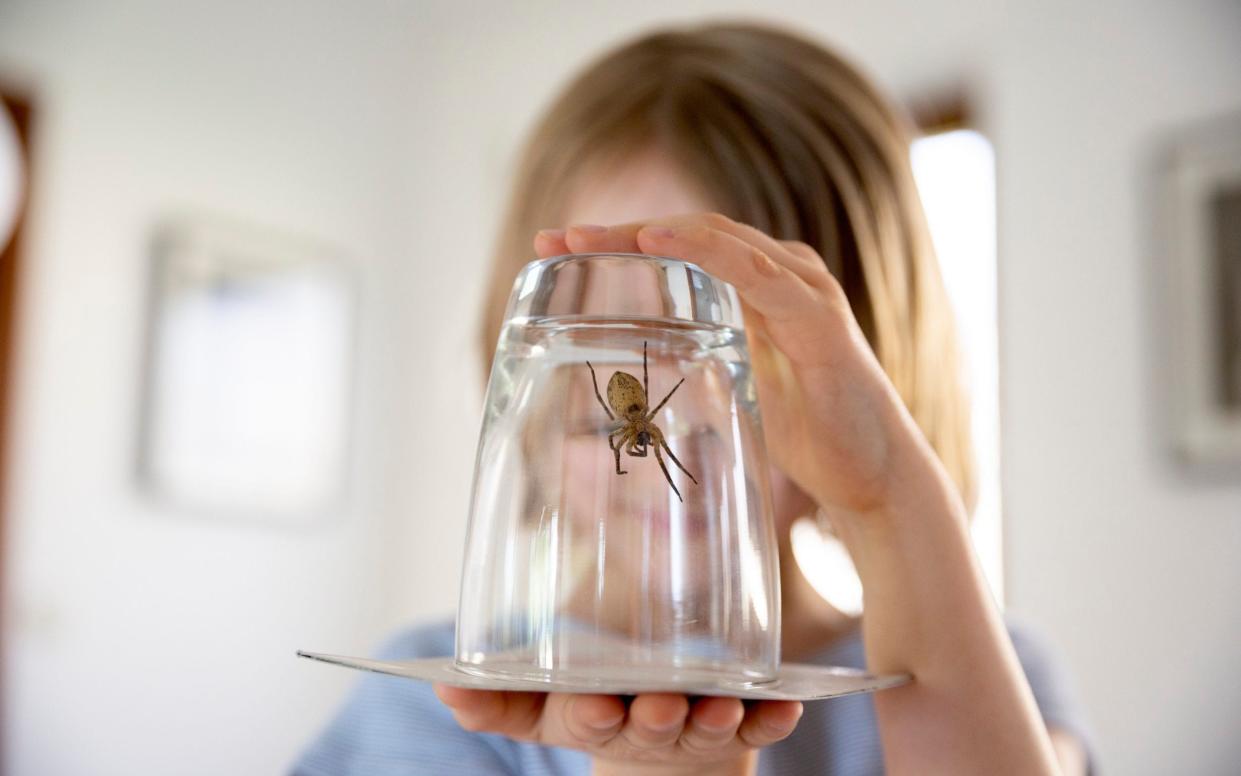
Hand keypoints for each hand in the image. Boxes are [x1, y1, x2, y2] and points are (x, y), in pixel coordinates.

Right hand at [433, 686, 801, 772]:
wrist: (664, 742)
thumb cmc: (598, 706)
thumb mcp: (542, 709)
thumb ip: (496, 698)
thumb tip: (439, 684)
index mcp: (597, 717)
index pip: (586, 718)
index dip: (588, 713)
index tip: (593, 704)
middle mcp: (649, 725)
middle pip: (652, 723)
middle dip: (657, 717)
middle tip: (663, 704)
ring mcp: (699, 725)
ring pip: (709, 724)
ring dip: (719, 718)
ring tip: (728, 707)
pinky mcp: (743, 722)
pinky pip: (766, 723)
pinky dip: (776, 717)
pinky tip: (790, 705)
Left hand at [535, 214, 924, 514]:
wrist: (875, 475)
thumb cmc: (810, 431)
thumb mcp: (734, 385)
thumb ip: (695, 360)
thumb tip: (638, 362)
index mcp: (761, 286)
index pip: (682, 245)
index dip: (620, 241)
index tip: (556, 247)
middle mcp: (784, 274)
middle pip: (691, 233)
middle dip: (620, 232)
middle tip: (555, 238)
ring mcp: (805, 291)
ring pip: (719, 241)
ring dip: (651, 232)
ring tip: (591, 237)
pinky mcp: (821, 320)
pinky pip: (760, 276)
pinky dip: (710, 254)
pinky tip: (662, 242)